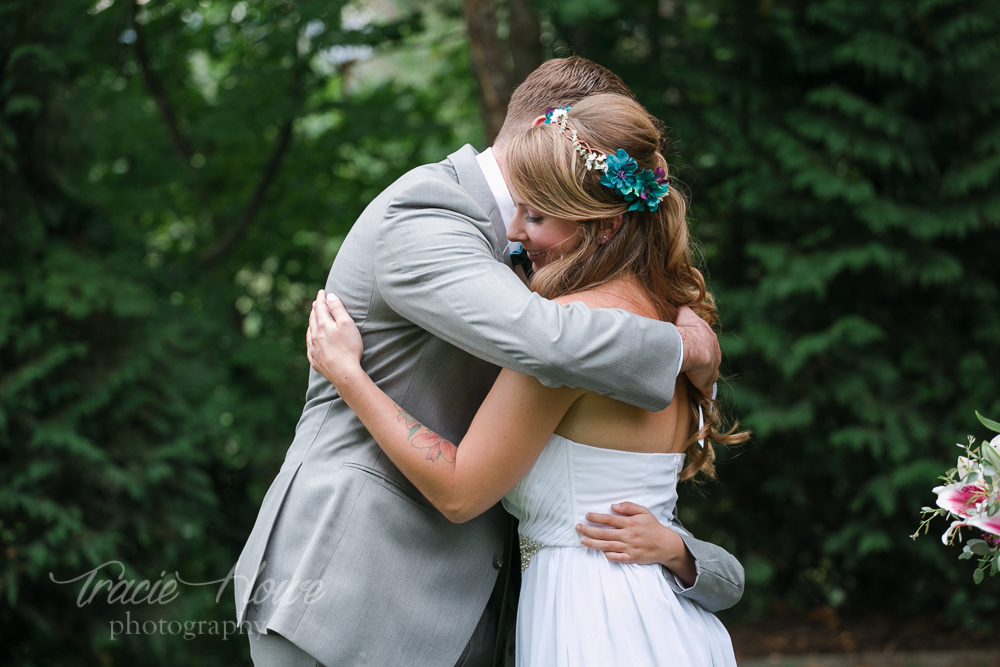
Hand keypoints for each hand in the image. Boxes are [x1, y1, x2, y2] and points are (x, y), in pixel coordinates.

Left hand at [306, 290, 363, 385]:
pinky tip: (311, 339)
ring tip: (313, 318)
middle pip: (313, 319)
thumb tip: (329, 296)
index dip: (321, 298)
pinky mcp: (315, 361)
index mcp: (323, 325)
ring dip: (311, 322)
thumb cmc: (349, 347)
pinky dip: (310, 338)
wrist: (344, 373)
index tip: (322, 292)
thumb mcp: (347, 324)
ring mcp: (314, 349)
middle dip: (315, 309)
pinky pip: (310, 346)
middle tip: (316, 302)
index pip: (320, 307)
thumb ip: (337, 309)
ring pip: (310, 332)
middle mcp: (315, 336)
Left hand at [578, 502, 696, 586]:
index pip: (609, 520)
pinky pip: (616, 557)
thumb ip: (629, 507)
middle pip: (603, 533)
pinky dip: (607, 555)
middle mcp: (628, 536)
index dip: (596, 518)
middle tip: (578, 528)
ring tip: (582, 541)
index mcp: (630, 523)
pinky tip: (600, 551)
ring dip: (592, 544)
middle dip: (588, 531)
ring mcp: (629, 548)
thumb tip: (613, 506)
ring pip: (607, 546)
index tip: (587, 516)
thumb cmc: (653, 527)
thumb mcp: (644, 512)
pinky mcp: (631, 558)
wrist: (666, 545)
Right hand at [675, 306, 719, 393]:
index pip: (706, 343)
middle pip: (710, 359)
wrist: (695, 346)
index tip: (695, 351)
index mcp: (709, 338)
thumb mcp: (686, 315)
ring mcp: (713, 368)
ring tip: (697, 382)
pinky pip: (706, 389)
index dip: (699, 347)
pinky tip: (703, 400)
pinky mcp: (708, 381)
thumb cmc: (688, 330)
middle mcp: (715, 352)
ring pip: (709, 374)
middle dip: (704, 363)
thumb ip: (684, 310)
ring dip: (704, 378)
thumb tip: (681, 305)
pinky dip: (704, 394)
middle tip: (695, 368)